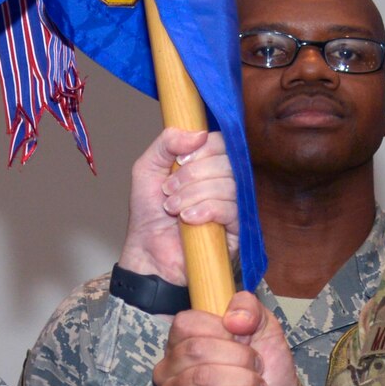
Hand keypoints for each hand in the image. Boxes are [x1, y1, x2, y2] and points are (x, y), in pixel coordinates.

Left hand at [117, 126, 237, 284]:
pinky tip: (187, 219)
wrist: (147, 251)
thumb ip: (167, 142)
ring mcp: (232, 206)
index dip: (203, 148)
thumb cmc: (148, 213)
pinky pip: (231, 209)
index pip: (222, 142)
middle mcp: (223, 182)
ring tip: (172, 208)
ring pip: (228, 186)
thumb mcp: (148, 168)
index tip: (179, 160)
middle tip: (168, 189)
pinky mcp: (237, 230)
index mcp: (207, 164)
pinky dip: (205, 211)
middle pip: (227, 162)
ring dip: (193, 195)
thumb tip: (199, 133)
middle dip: (192, 175)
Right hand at [154, 293, 298, 385]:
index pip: (187, 323)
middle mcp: (169, 368)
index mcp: (182, 341)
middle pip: (196, 350)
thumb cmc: (264, 373)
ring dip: (242, 383)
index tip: (246, 344)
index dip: (224, 332)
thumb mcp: (265, 329)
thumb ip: (250, 309)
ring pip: (202, 378)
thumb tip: (234, 318)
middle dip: (240, 360)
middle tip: (257, 371)